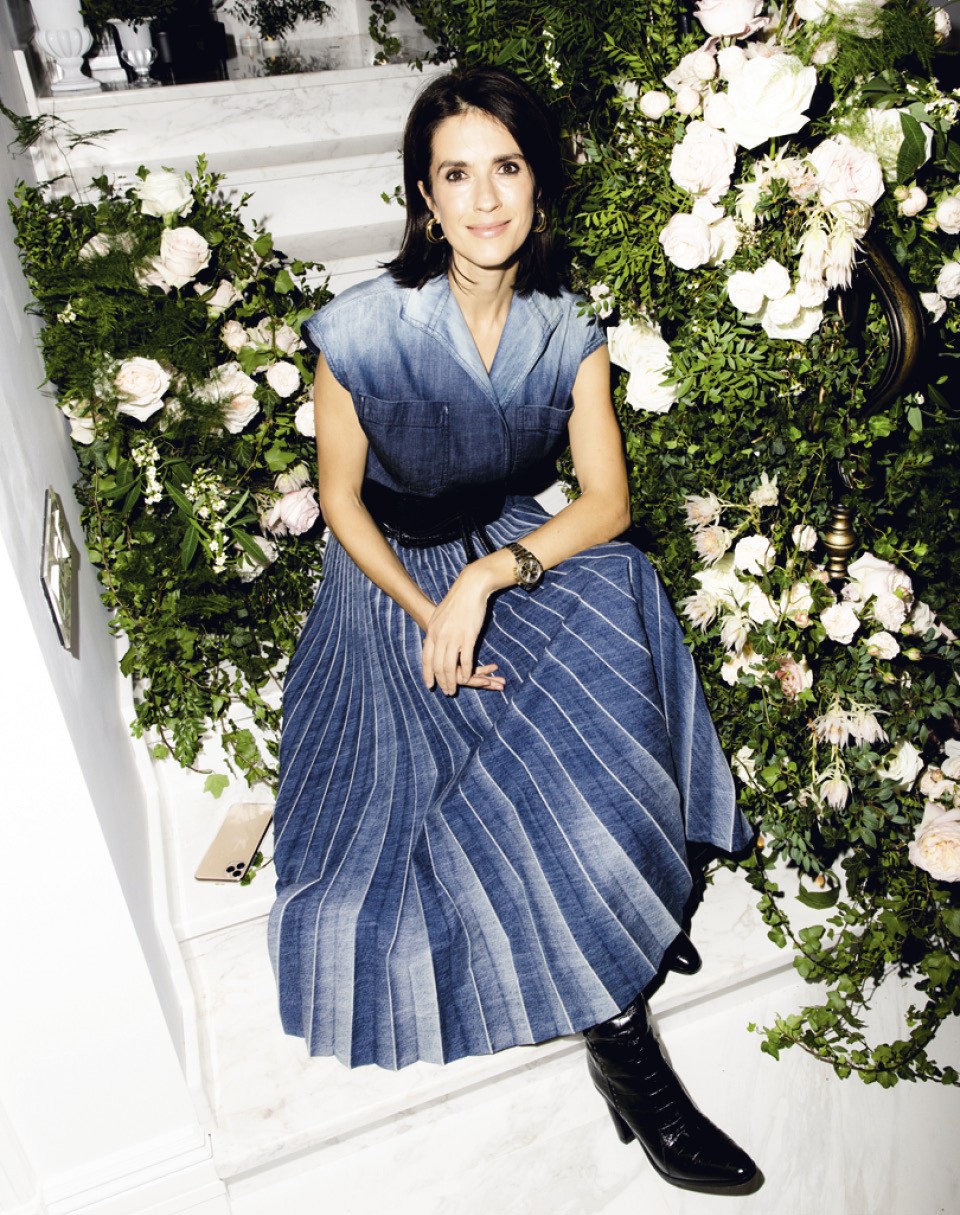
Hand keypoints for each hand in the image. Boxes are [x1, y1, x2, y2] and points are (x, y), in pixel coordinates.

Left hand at [421, 567, 504, 695]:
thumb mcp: (440, 616)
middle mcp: (440, 636)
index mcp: (432, 631)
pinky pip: (465, 660)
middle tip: (447, 691)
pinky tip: (467, 678)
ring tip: (455, 689)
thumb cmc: (457, 602)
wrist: (470, 588)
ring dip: (452, 680)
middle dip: (441, 681)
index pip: (426, 658)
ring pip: (450, 666)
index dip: (427, 674)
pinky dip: (466, 671)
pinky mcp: (468, 637)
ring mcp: (454, 637)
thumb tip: (433, 643)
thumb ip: (436, 631)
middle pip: (437, 665)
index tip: (429, 685)